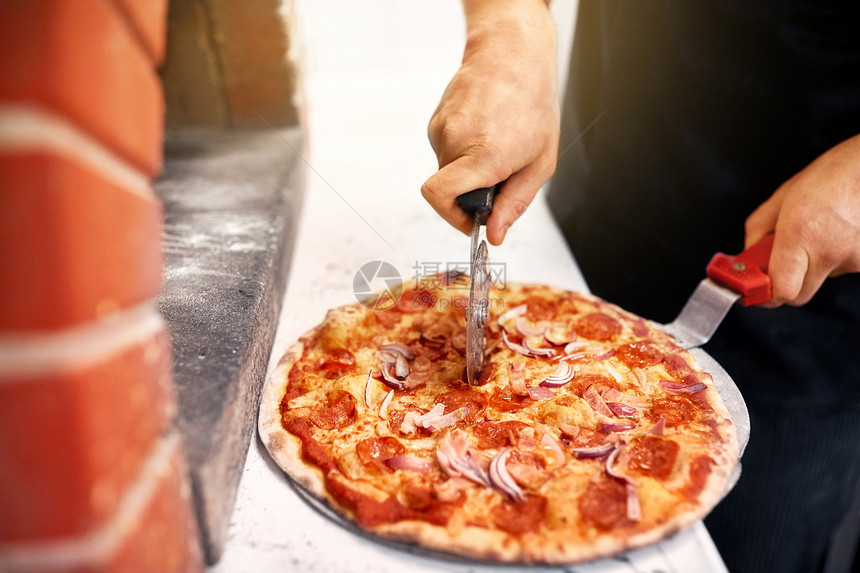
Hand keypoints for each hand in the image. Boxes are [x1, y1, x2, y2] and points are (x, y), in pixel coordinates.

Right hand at [422, 0, 559, 244]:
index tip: (471, 220)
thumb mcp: (540, 163)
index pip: (439, 196)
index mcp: (483, 155)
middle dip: (470, 193)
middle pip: (448, 190)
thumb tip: (494, 235)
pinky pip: (446, 150)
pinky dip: (463, 151)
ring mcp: (441, 129)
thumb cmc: (534, 103)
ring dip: (468, 169)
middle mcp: (455, 141)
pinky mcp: (436, 120)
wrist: (513, 53)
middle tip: (499, 176)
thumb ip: (515, 203)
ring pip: (447, 170)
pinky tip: (485, 130)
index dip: (452, 217)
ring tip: (496, 143)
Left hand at [745, 134, 859, 305]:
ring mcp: (852, 258)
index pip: (782, 291)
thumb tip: (748, 253)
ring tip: (815, 233)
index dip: (765, 296)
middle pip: (798, 295)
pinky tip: (833, 233)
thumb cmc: (832, 175)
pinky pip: (839, 269)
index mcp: (801, 234)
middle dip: (783, 284)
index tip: (753, 290)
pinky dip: (830, 257)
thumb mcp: (782, 197)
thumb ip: (759, 229)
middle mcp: (829, 251)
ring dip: (810, 266)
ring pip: (819, 280)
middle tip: (776, 264)